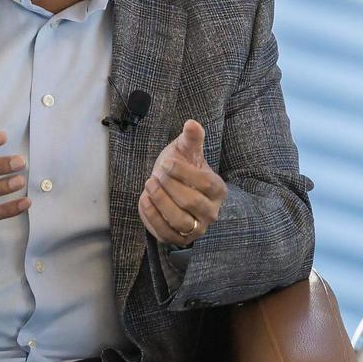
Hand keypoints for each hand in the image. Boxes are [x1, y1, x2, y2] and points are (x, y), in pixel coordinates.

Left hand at [138, 119, 226, 247]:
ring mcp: (196, 228)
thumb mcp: (187, 151)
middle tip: (155, 174)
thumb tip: (191, 123)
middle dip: (169, 186)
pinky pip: (165, 232)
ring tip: (149, 184)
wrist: (174, 190)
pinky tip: (144, 199)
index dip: (183, 173)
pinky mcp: (178, 238)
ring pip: (180, 221)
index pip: (205, 184)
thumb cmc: (183, 168)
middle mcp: (211, 212)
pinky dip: (152, 216)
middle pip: (192, 202)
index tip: (166, 163)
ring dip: (161, 201)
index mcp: (218, 189)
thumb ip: (191, 138)